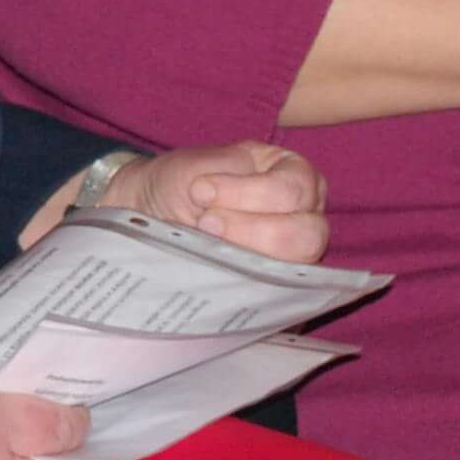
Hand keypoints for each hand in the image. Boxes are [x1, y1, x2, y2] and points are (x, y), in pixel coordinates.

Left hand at [102, 142, 329, 265]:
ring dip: (248, 255)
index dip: (247, 194)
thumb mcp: (199, 166)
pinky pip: (280, 293)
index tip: (200, 192)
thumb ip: (222, 182)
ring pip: (297, 266)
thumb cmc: (181, 182)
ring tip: (207, 242)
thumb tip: (226, 219)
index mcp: (292, 171)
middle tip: (206, 223)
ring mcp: (295, 249)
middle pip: (307, 233)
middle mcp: (305, 210)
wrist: (152, 209)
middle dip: (252, 231)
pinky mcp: (278, 280)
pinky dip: (248, 282)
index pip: (293, 190)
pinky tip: (217, 270)